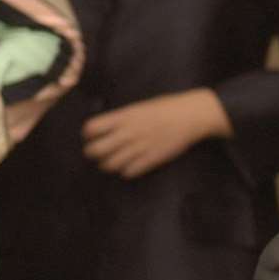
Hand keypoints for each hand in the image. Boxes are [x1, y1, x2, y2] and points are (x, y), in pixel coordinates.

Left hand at [82, 88, 229, 178]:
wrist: (191, 116)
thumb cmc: (166, 108)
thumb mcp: (139, 107)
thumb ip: (122, 118)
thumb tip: (108, 128)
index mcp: (123, 117)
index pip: (91, 128)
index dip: (88, 135)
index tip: (92, 137)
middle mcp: (127, 133)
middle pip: (95, 150)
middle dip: (92, 153)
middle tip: (97, 153)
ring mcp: (139, 148)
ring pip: (110, 164)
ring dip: (107, 165)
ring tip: (111, 162)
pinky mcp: (151, 160)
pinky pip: (129, 172)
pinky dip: (125, 171)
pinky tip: (129, 167)